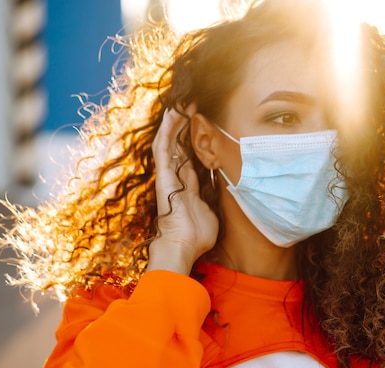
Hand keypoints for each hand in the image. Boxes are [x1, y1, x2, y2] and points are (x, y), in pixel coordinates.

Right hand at [147, 107, 218, 274]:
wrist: (184, 245)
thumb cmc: (198, 234)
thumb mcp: (211, 210)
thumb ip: (213, 197)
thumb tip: (221, 190)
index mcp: (188, 184)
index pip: (190, 156)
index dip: (195, 140)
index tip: (202, 123)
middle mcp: (177, 177)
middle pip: (179, 145)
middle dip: (185, 126)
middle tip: (192, 106)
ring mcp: (168, 175)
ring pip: (168, 143)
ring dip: (174, 124)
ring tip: (180, 105)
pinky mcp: (164, 175)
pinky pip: (163, 149)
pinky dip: (166, 132)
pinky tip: (170, 116)